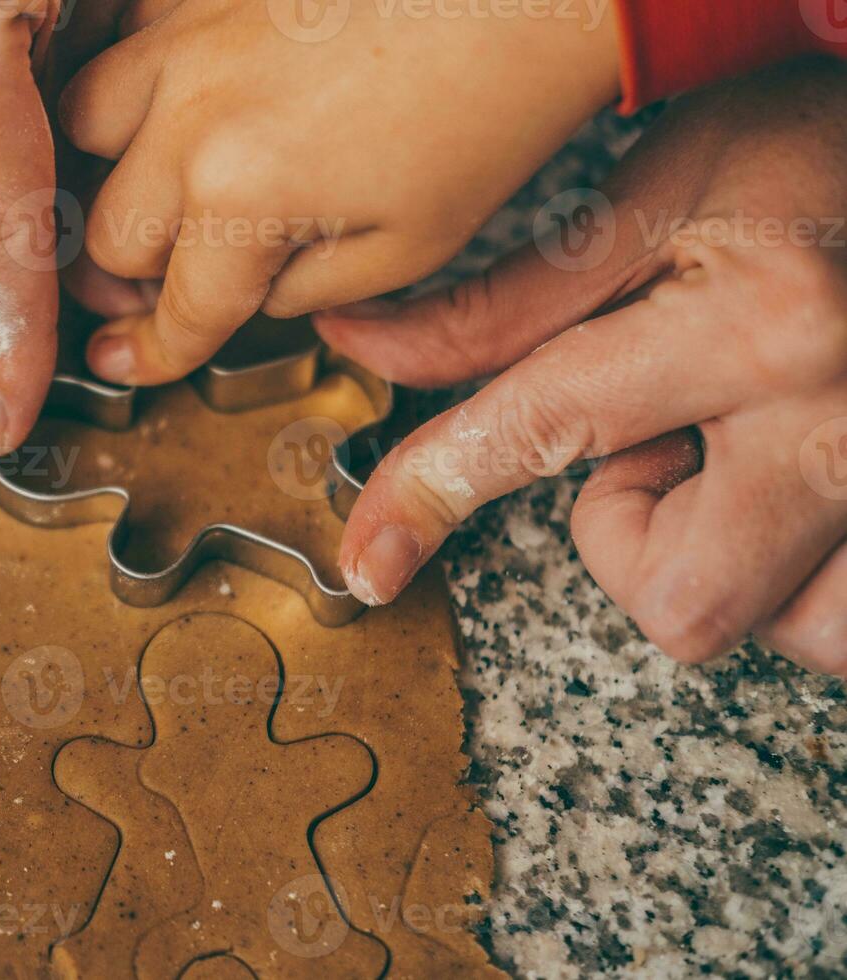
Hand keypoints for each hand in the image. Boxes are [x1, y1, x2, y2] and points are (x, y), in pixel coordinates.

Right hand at [57, 0, 619, 384]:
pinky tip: (175, 104)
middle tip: (160, 287)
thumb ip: (304, 291)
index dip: (151, 352)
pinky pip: (127, 38)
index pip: (176, 308)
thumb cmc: (491, 107)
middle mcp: (191, 113)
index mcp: (242, 195)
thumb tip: (251, 289)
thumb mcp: (409, 249)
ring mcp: (189, 34)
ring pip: (83, 126)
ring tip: (149, 195)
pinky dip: (136, 85)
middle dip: (130, 276)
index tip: (128, 361)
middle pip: (107, 232)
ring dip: (109, 175)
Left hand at [317, 60, 846, 674]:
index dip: (432, 492)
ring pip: (783, 632)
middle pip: (684, 605)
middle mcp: (843, 423)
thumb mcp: (655, 198)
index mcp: (763, 322)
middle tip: (663, 447)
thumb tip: (369, 349)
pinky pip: (845, 625)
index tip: (373, 556)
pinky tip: (797, 490)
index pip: (544, 429)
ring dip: (729, 563)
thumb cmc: (814, 158)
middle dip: (635, 547)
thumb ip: (508, 303)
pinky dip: (802, 582)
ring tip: (747, 456)